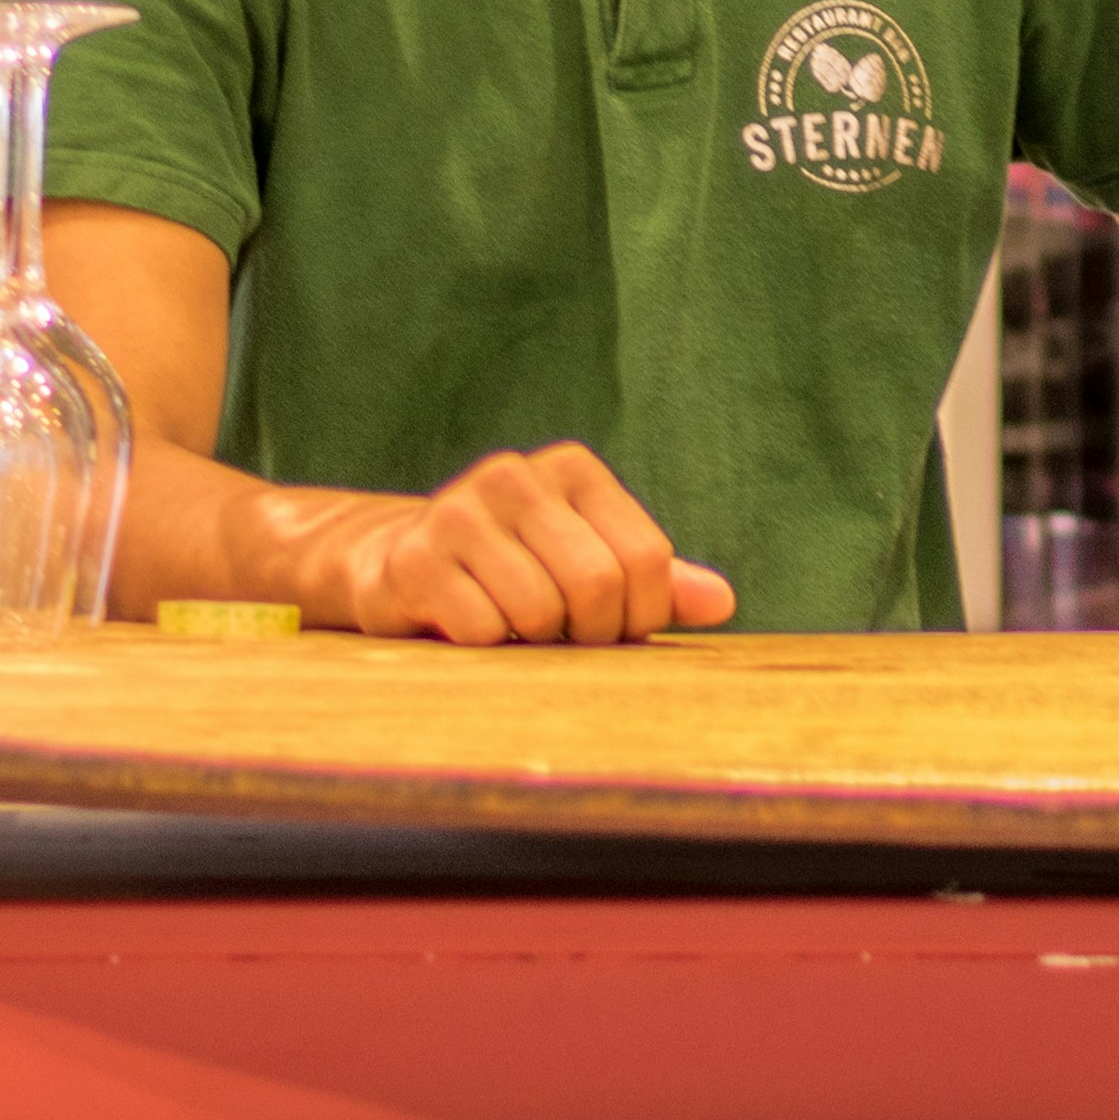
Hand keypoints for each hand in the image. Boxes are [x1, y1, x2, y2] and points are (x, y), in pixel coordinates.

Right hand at [312, 445, 736, 648]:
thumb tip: (722, 603)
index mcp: (574, 470)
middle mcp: (517, 475)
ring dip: (534, 642)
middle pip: (597, 583)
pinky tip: (465, 626)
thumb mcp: (590, 568)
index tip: (611, 628)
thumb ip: (655, 584)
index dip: (639, 616)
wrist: (396, 567)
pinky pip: (484, 631)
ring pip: (540, 611)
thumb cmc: (514, 574)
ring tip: (513, 626)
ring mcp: (460, 511)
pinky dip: (488, 650)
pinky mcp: (415, 558)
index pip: (646, 558)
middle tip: (562, 637)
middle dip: (589, 632)